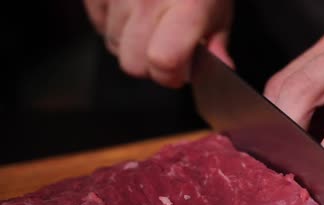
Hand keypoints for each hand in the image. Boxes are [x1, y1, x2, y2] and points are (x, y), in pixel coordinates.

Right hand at [84, 0, 232, 87]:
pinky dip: (112, 24)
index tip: (180, 69)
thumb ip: (217, 43)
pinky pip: (97, 23)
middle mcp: (148, 0)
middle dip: (150, 66)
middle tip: (165, 49)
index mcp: (185, 9)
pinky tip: (132, 11)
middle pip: (133, 63)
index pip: (163, 61)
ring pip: (113, 45)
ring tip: (150, 24)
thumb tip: (222, 69)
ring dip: (130, 44)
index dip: (171, 75)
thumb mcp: (220, 8)